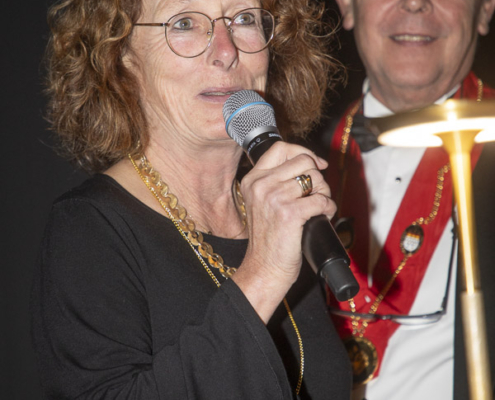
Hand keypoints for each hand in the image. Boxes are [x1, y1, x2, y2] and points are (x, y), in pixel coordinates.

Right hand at [232, 142, 335, 322]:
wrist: (264, 269)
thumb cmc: (268, 239)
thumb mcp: (262, 203)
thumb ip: (277, 182)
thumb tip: (312, 164)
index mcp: (253, 180)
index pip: (281, 148)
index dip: (304, 152)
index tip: (316, 165)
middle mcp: (261, 185)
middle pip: (304, 161)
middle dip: (317, 178)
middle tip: (316, 196)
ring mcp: (274, 197)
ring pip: (315, 179)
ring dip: (324, 194)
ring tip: (317, 209)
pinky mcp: (290, 213)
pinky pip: (322, 200)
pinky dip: (329, 209)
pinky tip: (322, 218)